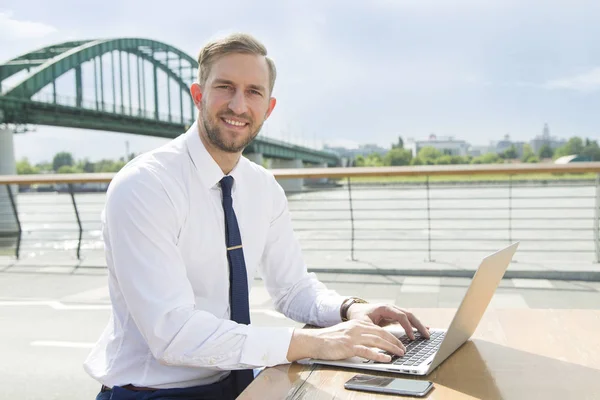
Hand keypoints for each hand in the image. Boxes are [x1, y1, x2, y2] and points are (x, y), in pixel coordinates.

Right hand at [286, 320, 405, 362]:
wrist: (315, 340)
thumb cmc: (329, 339)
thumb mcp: (347, 332)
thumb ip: (359, 334)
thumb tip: (373, 342)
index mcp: (358, 323)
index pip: (379, 329)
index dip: (391, 336)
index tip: (400, 342)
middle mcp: (357, 328)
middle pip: (381, 334)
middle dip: (395, 341)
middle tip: (404, 349)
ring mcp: (353, 337)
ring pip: (377, 341)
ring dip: (391, 348)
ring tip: (400, 353)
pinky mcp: (348, 346)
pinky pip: (367, 351)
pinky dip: (378, 355)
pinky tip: (386, 359)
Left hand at [347, 303, 429, 339]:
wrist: (355, 309)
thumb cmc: (358, 315)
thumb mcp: (363, 323)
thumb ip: (373, 329)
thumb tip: (383, 339)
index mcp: (385, 308)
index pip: (400, 316)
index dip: (407, 327)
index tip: (412, 338)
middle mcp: (391, 308)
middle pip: (409, 314)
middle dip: (419, 325)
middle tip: (427, 336)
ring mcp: (393, 311)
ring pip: (410, 317)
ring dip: (419, 325)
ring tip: (428, 334)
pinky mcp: (394, 316)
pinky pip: (407, 320)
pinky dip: (415, 325)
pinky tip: (422, 330)